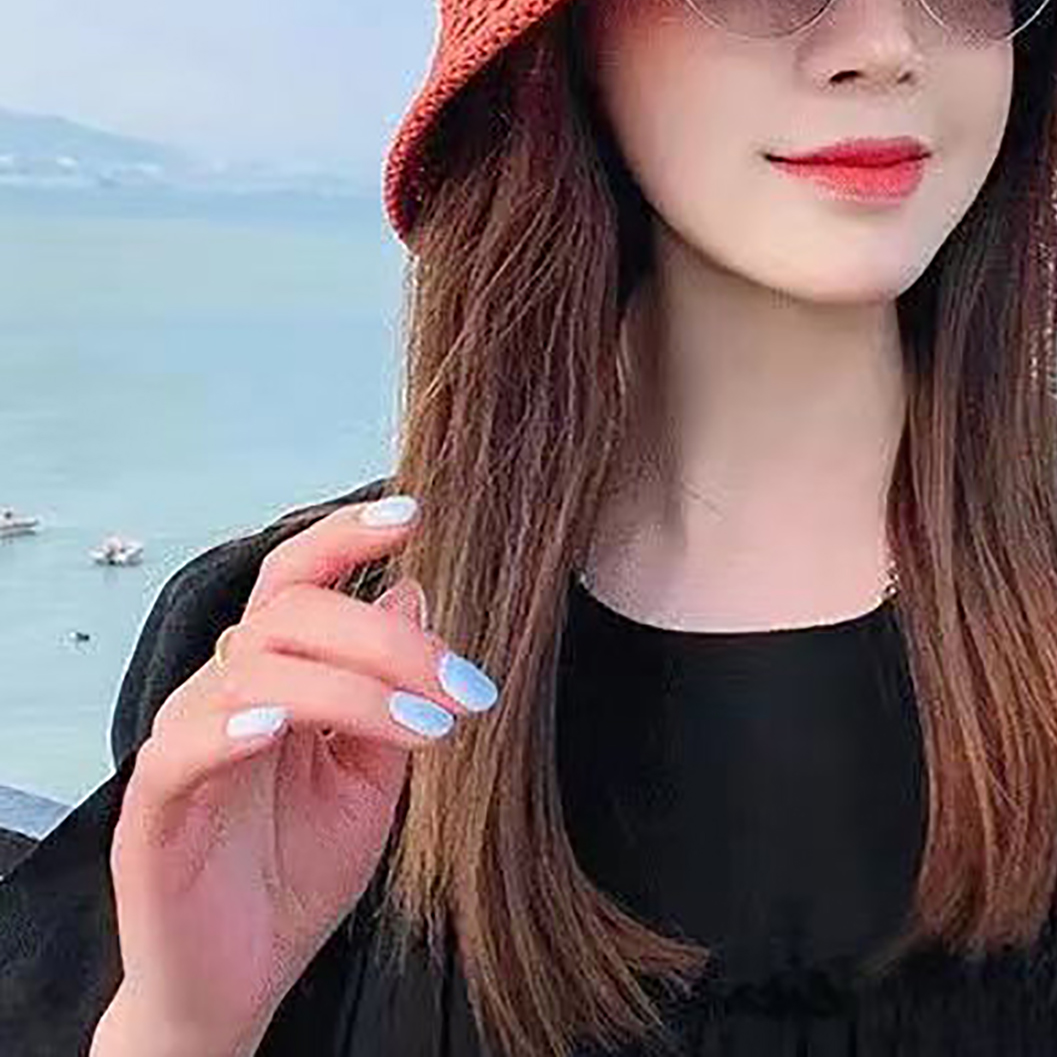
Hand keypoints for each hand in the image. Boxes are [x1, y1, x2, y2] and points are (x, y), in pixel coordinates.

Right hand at [101, 495, 499, 1051]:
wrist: (243, 983)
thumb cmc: (300, 872)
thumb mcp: (375, 775)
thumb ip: (394, 688)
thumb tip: (416, 591)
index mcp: (279, 676)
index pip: (300, 577)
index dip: (346, 534)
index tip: (415, 514)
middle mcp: (226, 692)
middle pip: (292, 612)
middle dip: (390, 639)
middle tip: (464, 688)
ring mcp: (185, 744)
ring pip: (255, 666)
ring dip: (352, 688)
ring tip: (425, 726)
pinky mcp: (153, 807)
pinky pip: (182, 746)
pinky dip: (233, 725)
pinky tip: (282, 727)